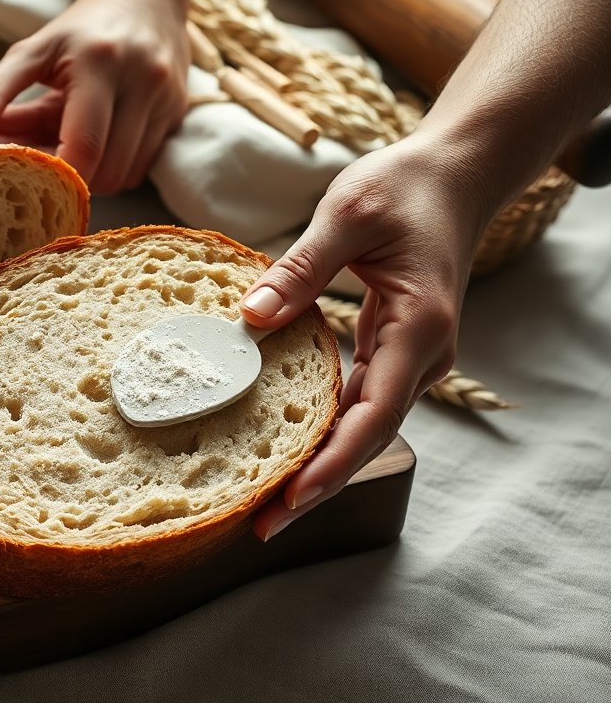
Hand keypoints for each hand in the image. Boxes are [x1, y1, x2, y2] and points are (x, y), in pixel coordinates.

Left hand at [0, 0, 188, 193]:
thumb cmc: (81, 29)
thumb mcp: (34, 49)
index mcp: (102, 63)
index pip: (85, 145)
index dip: (57, 175)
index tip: (29, 180)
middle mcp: (143, 82)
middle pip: (107, 170)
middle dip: (71, 178)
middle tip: (44, 166)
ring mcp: (166, 100)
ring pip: (126, 175)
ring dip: (93, 175)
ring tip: (69, 147)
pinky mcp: (177, 115)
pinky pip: (141, 167)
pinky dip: (114, 167)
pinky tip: (98, 143)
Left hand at [239, 132, 497, 540]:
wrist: (453, 176)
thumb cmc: (404, 189)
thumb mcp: (347, 216)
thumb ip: (299, 269)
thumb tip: (249, 318)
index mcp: (418, 328)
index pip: (373, 414)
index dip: (332, 463)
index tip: (291, 499)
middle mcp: (420, 356)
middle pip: (366, 437)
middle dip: (317, 485)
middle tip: (261, 526)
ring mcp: (408, 358)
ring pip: (361, 427)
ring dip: (316, 464)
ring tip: (260, 501)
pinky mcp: (390, 351)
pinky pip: (355, 403)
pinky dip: (321, 430)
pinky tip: (280, 448)